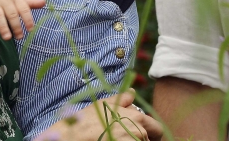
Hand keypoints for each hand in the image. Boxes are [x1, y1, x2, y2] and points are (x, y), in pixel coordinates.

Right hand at [40, 89, 163, 140]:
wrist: (71, 137)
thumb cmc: (86, 121)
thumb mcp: (104, 104)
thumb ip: (122, 99)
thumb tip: (133, 92)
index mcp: (137, 118)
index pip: (157, 129)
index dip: (152, 133)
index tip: (145, 136)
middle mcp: (138, 132)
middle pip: (147, 139)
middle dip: (139, 138)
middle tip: (121, 136)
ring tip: (113, 138)